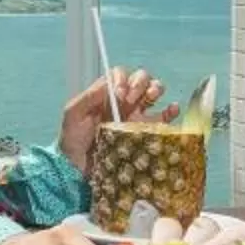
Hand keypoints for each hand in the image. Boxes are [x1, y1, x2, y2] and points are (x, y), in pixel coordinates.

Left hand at [58, 67, 173, 170]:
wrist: (78, 169)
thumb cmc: (73, 140)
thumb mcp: (73, 114)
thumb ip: (89, 96)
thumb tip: (110, 82)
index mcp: (107, 95)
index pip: (121, 75)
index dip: (122, 79)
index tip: (118, 94)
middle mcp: (124, 102)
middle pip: (140, 79)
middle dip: (139, 83)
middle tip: (130, 99)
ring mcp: (137, 116)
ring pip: (154, 92)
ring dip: (155, 89)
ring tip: (150, 98)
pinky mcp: (146, 133)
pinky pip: (164, 118)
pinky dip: (172, 111)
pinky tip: (172, 109)